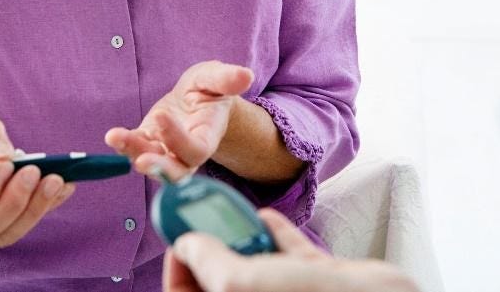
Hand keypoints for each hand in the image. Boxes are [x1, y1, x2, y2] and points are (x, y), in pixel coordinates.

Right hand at [0, 117, 74, 249]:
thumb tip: (5, 154)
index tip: (4, 165)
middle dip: (13, 200)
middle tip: (34, 170)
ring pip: (9, 233)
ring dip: (35, 207)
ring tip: (56, 180)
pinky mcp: (10, 230)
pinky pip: (28, 225)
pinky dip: (48, 206)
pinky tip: (66, 186)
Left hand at [106, 61, 253, 180]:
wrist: (196, 98)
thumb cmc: (210, 89)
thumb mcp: (216, 78)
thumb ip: (227, 78)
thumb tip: (246, 75)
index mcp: (208, 136)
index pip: (196, 149)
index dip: (179, 139)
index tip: (161, 116)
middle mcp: (188, 151)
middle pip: (177, 171)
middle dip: (159, 168)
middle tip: (142, 161)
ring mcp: (167, 151)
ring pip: (152, 164)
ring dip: (133, 154)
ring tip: (116, 137)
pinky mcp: (148, 144)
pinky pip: (136, 150)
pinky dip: (123, 145)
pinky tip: (113, 136)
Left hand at [164, 208, 418, 291]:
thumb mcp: (239, 282)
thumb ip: (208, 261)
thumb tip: (189, 244)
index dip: (179, 271)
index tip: (179, 239)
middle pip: (223, 282)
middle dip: (214, 252)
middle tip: (205, 222)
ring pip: (258, 269)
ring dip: (245, 241)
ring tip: (233, 215)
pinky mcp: (321, 286)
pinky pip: (291, 261)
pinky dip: (278, 238)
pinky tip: (268, 217)